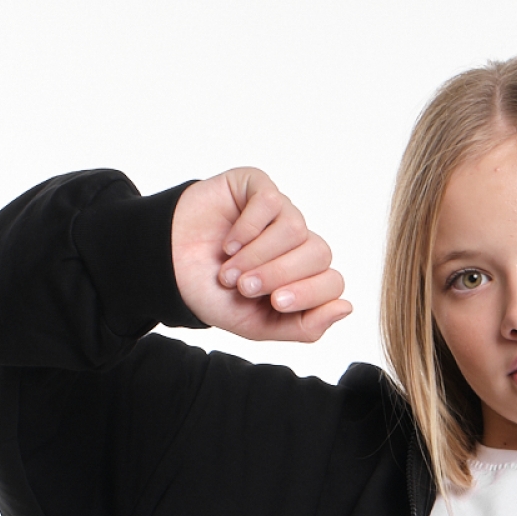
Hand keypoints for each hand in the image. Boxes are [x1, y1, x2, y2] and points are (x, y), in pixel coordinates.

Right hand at [172, 169, 351, 341]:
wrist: (170, 270)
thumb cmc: (215, 296)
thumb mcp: (259, 326)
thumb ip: (305, 326)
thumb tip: (346, 307)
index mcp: (304, 277)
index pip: (333, 282)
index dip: (308, 293)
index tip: (273, 303)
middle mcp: (298, 244)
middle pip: (320, 254)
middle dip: (280, 275)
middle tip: (245, 288)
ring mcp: (281, 213)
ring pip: (296, 228)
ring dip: (259, 255)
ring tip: (230, 270)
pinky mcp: (258, 187)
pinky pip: (270, 202)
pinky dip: (247, 229)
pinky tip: (228, 243)